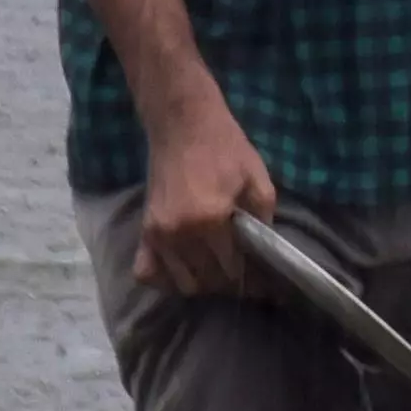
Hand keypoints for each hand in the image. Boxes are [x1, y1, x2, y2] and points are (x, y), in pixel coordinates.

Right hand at [131, 97, 276, 299]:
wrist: (184, 126)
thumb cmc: (226, 150)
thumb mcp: (258, 181)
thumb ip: (263, 221)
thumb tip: (267, 256)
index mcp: (210, 221)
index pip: (232, 270)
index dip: (250, 280)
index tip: (263, 283)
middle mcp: (179, 233)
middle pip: (206, 281)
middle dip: (228, 284)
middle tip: (243, 275)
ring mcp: (157, 234)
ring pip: (180, 282)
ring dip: (201, 283)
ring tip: (218, 270)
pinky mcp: (144, 230)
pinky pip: (147, 272)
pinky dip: (165, 278)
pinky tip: (184, 269)